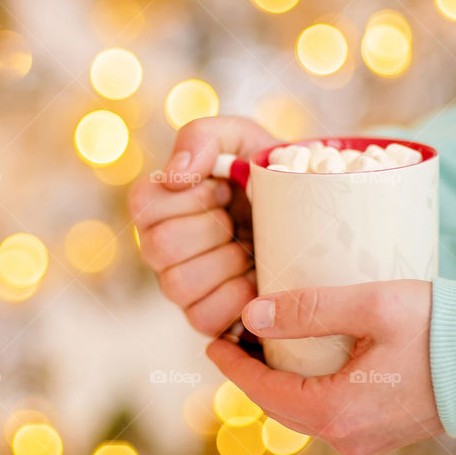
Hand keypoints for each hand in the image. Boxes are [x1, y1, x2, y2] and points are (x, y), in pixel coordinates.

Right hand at [129, 117, 277, 335]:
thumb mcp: (243, 139)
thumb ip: (202, 136)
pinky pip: (203, 318)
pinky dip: (237, 297)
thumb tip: (175, 175)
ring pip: (178, 285)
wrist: (312, 215)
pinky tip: (255, 276)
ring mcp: (180, 287)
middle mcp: (159, 248)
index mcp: (159, 206)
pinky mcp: (205, 317)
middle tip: (239, 219)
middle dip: (213, 228)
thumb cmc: (270, 176)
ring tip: (250, 248)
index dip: (190, 198)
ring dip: (226, 262)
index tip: (224, 189)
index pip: (143, 206)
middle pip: (160, 247)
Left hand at [206, 280, 443, 454]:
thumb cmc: (442, 327)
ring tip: (264, 345)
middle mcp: (347, 434)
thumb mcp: (370, 305)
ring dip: (278, 381)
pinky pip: (329, 413)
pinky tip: (306, 361)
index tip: (212, 340)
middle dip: (251, 374)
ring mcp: (368, 437)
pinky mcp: (385, 429)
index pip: (262, 390)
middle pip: (278, 405)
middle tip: (233, 338)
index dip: (232, 365)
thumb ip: (308, 310)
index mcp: (336, 409)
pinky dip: (306, 388)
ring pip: (303, 411)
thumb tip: (251, 316)